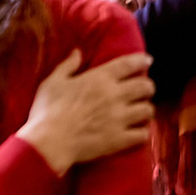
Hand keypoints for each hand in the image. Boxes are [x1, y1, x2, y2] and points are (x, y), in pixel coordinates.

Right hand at [20, 49, 155, 173]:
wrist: (48, 143)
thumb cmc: (47, 111)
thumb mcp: (53, 82)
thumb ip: (67, 65)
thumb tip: (77, 52)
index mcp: (100, 78)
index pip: (129, 64)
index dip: (142, 60)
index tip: (148, 60)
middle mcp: (114, 95)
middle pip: (145, 86)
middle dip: (148, 87)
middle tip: (145, 90)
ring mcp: (119, 118)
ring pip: (147, 110)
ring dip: (146, 109)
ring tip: (142, 112)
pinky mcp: (119, 139)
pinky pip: (142, 135)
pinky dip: (142, 133)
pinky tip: (138, 132)